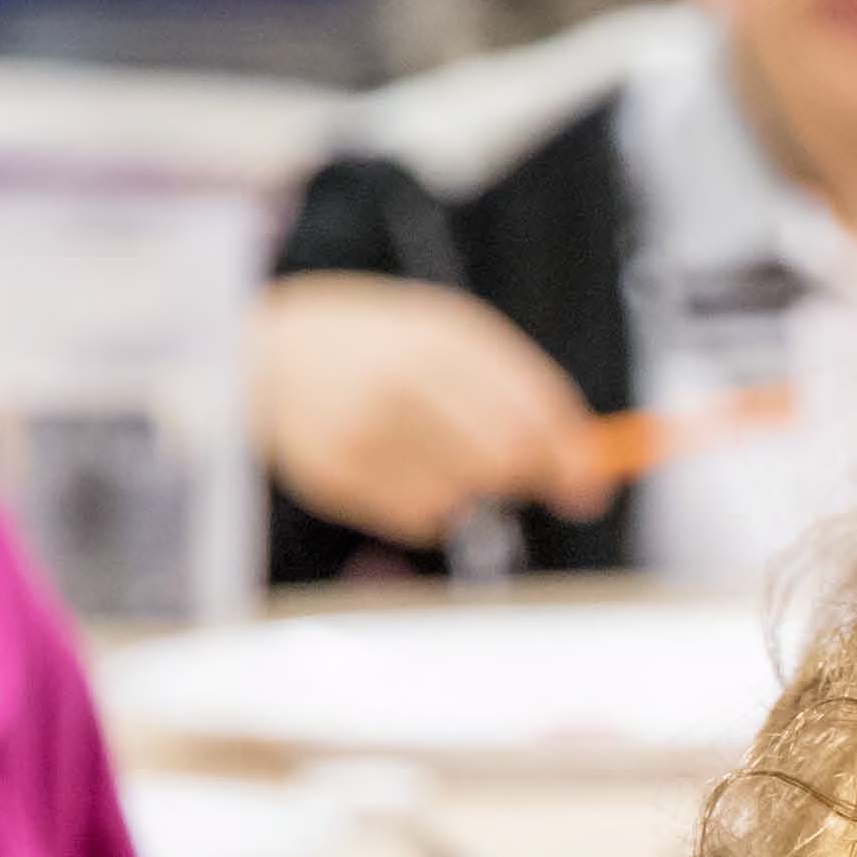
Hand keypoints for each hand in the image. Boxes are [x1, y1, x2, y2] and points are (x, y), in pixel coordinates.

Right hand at [253, 274, 611, 546]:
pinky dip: (428, 504)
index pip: (531, 410)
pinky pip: (420, 517)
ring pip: (464, 496)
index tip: (587, 486)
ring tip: (429, 446)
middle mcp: (399, 382)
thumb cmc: (385, 349)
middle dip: (520, 472)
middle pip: (503, 458)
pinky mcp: (332, 475)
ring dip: (467, 485)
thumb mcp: (454, 342)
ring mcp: (360, 430)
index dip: (569, 455)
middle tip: (506, 466)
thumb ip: (528, 397)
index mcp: (440, 339)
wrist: (268, 354)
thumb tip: (588, 475)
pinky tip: (397, 465)